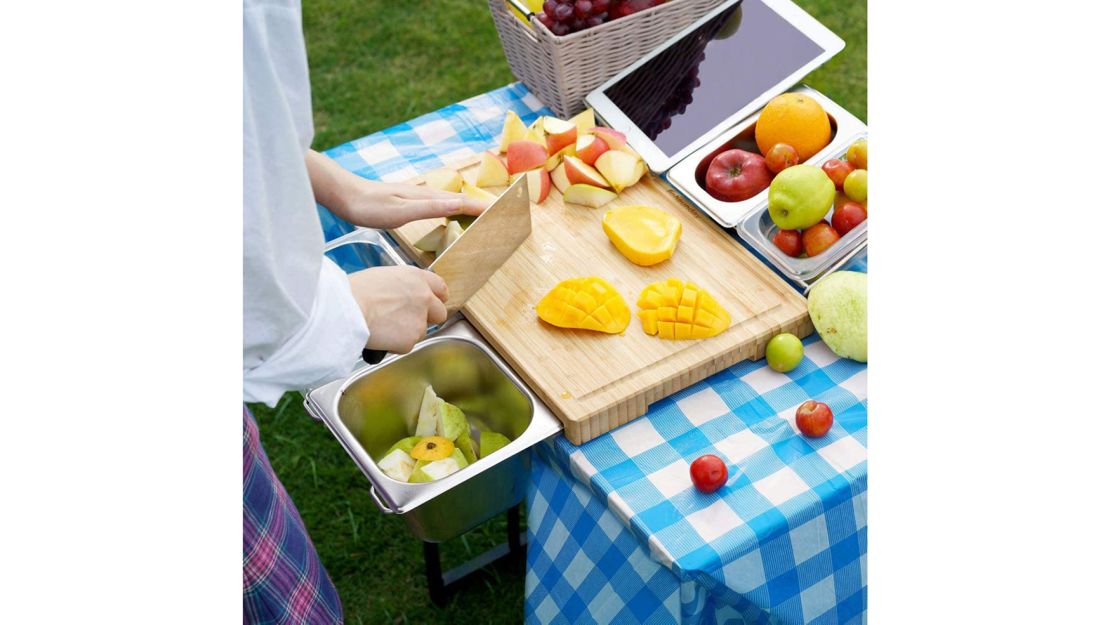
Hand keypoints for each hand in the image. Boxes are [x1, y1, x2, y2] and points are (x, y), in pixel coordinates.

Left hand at [306, 150, 486, 228]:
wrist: (345, 195)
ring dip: (464, 207)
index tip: (499, 212)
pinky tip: (444, 214)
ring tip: (477, 214)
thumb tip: (459, 205)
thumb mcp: (402, 211)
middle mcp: (424, 194)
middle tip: (495, 214)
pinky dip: (448, 209)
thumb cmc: (370, 206)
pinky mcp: (406, 201)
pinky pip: (435, 205)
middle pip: (457, 199)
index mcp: (426, 197)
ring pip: (447, 201)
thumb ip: (431, 208)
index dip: (480, 207)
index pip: (460, 202)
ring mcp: (415, 196)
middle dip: (477, 206)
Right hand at [346, 266, 447, 352]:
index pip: (441, 288)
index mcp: (417, 278)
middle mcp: (424, 297)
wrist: (347, 308)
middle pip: (439, 313)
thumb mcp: (383, 276)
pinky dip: (395, 345)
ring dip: (407, 332)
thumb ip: (402, 286)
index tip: (432, 303)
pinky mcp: (410, 340)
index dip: (437, 298)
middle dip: (427, 318)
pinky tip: (380, 336)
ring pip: (421, 332)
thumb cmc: (356, 290)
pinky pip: (406, 345)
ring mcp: (419, 320)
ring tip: (385, 327)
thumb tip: (402, 296)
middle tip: (407, 321)